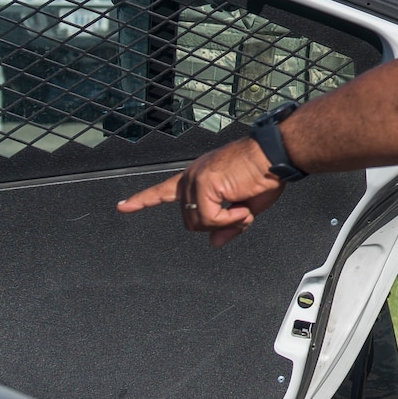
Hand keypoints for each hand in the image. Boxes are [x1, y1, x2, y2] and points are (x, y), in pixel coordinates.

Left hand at [116, 137, 285, 247]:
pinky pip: (209, 219)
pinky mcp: (204, 184)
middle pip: (190, 220)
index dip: (143, 200)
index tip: (123, 206)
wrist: (275, 155)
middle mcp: (192, 176)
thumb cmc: (264, 173)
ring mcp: (195, 179)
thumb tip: (215, 243)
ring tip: (243, 207)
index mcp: (199, 177)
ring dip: (225, 223)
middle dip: (216, 224)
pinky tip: (242, 207)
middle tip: (241, 213)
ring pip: (198, 223)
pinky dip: (230, 220)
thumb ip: (227, 225)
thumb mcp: (245, 207)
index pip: (164, 190)